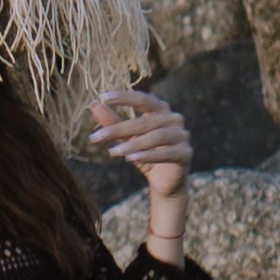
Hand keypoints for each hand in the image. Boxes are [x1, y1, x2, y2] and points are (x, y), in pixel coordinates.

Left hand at [88, 90, 191, 260]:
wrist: (164, 182)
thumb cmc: (144, 154)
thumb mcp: (125, 138)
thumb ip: (113, 122)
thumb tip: (94, 105)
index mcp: (161, 109)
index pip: (143, 99)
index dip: (123, 97)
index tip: (102, 97)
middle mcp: (174, 119)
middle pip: (145, 121)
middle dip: (119, 129)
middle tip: (95, 137)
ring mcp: (182, 135)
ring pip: (156, 137)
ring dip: (133, 144)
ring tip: (113, 152)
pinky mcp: (185, 153)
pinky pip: (166, 153)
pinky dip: (147, 155)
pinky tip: (130, 159)